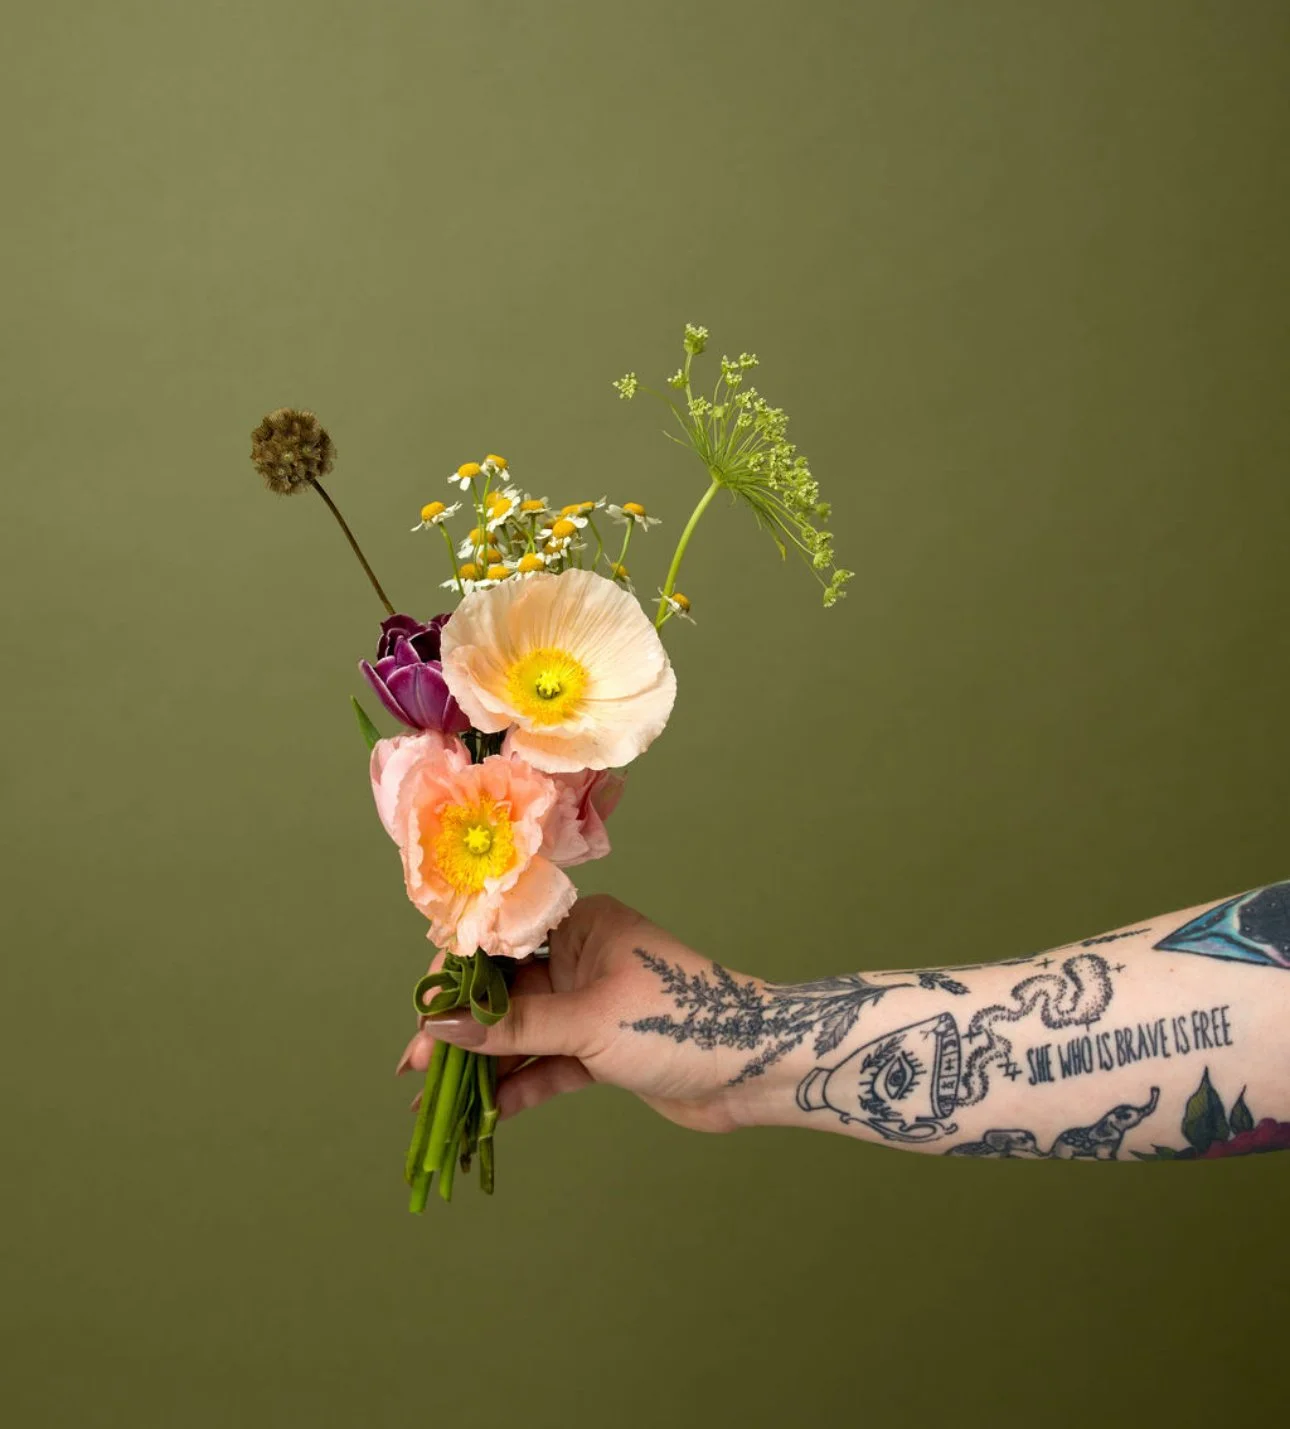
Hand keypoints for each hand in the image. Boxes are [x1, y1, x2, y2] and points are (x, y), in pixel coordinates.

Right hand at [396, 895, 752, 1132]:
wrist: (756, 1067)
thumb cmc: (681, 1021)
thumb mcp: (589, 1021)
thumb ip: (514, 1027)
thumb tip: (440, 1027)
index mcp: (581, 925)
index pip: (501, 940)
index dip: (455, 977)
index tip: (422, 1014)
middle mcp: (582, 957)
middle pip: (506, 992)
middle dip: (462, 1029)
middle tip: (416, 1067)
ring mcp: (591, 1004)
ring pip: (524, 1032)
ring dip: (486, 1064)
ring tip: (437, 1099)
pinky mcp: (603, 1049)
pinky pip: (549, 1063)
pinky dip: (520, 1085)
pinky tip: (486, 1113)